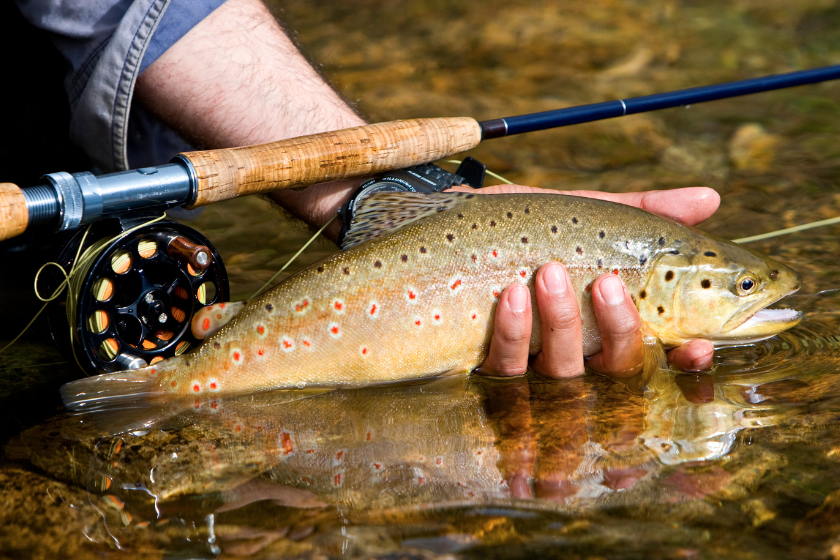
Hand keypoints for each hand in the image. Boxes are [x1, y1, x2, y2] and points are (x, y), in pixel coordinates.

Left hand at [470, 186, 718, 377]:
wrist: (446, 223)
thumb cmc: (522, 225)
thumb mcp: (583, 215)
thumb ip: (644, 214)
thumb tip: (713, 199)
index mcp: (606, 324)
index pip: (657, 356)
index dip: (684, 362)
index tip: (699, 344)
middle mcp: (576, 353)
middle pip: (615, 371)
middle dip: (620, 331)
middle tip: (607, 282)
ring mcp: (530, 365)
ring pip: (563, 374)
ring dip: (563, 324)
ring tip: (549, 273)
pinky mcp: (486, 366)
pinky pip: (506, 368)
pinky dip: (514, 333)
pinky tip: (512, 296)